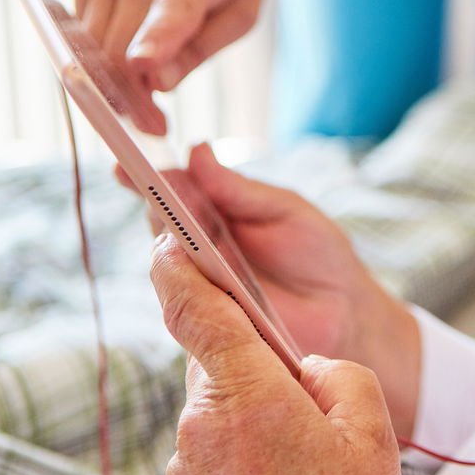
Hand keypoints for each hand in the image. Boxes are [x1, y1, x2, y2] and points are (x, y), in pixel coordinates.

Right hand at [76, 0, 264, 124]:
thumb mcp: (243, 7)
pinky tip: (129, 55)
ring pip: (92, 49)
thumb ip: (203, 48)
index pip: (169, 13)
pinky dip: (99, 58)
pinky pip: (82, 34)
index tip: (142, 66)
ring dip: (112, 85)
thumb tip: (158, 84)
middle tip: (154, 126)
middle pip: (119, 49)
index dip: (154, 42)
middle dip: (132, 99)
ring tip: (146, 103)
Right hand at [123, 144, 423, 433]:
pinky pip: (185, 301)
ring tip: (162, 213)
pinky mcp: (210, 322)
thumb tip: (197, 152)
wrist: (347, 311)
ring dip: (163, 238)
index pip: (177, 195)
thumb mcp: (285, 210)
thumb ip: (240, 190)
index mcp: (218, 218)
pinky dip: (180, 281)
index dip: (152, 179)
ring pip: (168, 263)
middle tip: (141, 181)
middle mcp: (203, 252)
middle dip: (152, 203)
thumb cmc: (318, 254)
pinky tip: (179, 262)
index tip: (127, 161)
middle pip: (164, 227)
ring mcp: (204, 287)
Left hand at [150, 233, 401, 474]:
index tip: (163, 237)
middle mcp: (201, 425)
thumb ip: (334, 372)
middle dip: (258, 360)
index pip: (195, 310)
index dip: (177, 266)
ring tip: (308, 458)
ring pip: (222, 403)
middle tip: (311, 398)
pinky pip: (219, 443)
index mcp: (244, 395)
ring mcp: (189, 464)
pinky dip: (249, 445)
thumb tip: (302, 371)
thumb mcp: (370, 426)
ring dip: (258, 409)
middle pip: (219, 358)